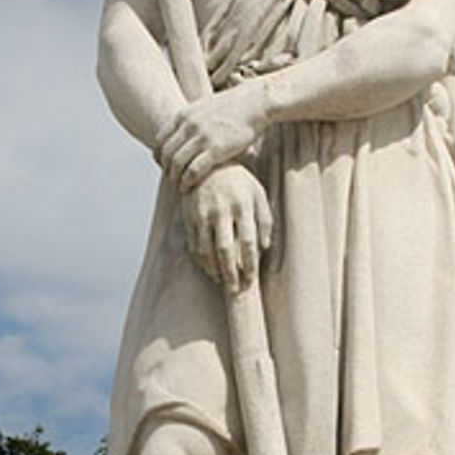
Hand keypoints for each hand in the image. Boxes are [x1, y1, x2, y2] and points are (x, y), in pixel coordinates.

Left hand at [157, 81, 268, 191]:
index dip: (159, 156)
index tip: (164, 166)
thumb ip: (192, 121)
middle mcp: (189, 125)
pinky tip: (187, 187)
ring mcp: (202, 137)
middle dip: (166, 169)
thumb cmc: (234, 107)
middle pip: (166, 153)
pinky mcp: (216, 149)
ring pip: (177, 163)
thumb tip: (186, 135)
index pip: (161, 140)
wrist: (255, 101)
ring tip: (179, 186)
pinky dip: (187, 182)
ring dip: (175, 178)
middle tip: (171, 179)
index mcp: (184, 115)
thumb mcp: (205, 108)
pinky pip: (193, 170)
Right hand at [181, 164, 272, 292]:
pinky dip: (201, 260)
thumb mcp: (258, 194)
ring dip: (214, 269)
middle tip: (235, 290)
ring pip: (206, 249)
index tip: (251, 279)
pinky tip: (209, 268)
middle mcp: (221, 209)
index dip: (249, 262)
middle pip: (225, 248)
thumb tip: (264, 248)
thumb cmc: (239, 182)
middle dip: (230, 272)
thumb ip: (265, 219)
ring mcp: (202, 213)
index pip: (248, 240)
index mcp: (242, 204)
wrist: (207, 163)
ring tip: (222, 281)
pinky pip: (193, 244)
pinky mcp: (189, 215)